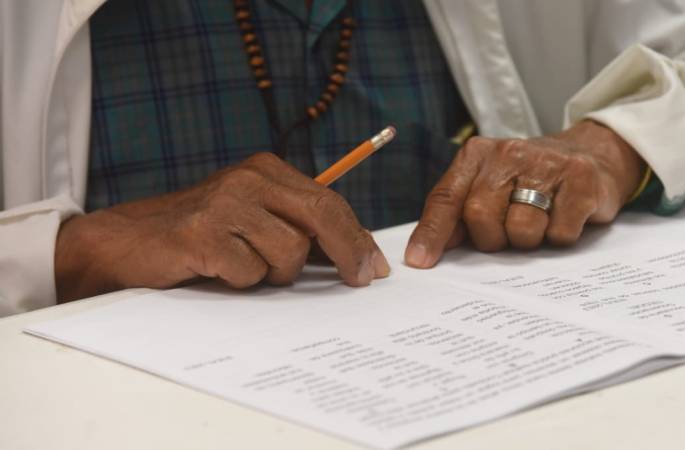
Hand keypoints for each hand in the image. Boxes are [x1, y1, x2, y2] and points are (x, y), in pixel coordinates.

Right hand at [55, 152, 389, 301]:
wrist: (126, 243)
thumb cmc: (198, 236)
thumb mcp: (251, 219)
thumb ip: (294, 227)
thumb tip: (351, 256)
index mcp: (265, 170)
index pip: (329, 201)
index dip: (357, 237)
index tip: (374, 267)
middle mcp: (249, 179)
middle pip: (322, 215)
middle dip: (347, 252)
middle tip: (360, 281)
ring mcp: (226, 203)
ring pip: (290, 252)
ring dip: (273, 274)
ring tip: (242, 267)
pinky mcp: (204, 234)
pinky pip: (251, 272)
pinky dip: (240, 282)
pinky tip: (216, 270)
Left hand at [404, 120, 644, 267]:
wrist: (593, 154)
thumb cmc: (530, 181)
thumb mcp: (489, 187)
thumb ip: (457, 215)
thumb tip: (425, 253)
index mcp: (477, 155)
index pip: (446, 198)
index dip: (432, 233)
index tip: (421, 261)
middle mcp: (508, 153)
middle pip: (480, 215)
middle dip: (493, 238)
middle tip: (508, 232)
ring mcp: (547, 164)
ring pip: (521, 229)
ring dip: (529, 240)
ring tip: (539, 222)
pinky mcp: (581, 179)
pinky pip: (559, 233)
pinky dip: (560, 237)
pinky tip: (564, 217)